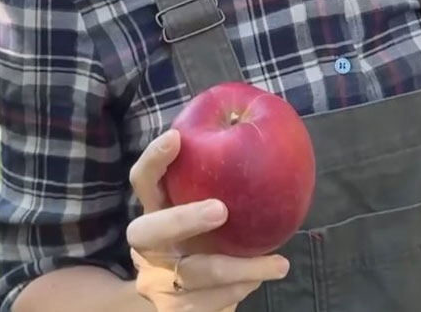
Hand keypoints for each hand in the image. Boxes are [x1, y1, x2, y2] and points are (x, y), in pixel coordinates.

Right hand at [126, 129, 289, 311]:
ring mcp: (159, 279)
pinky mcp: (175, 308)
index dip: (154, 158)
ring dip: (234, 269)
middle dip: (181, 219)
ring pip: (190, 275)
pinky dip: (236, 292)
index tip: (176, 137)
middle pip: (148, 232)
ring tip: (277, 263)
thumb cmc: (203, 231)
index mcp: (154, 209)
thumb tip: (254, 126)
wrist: (174, 294)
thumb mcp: (204, 199)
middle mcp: (150, 244)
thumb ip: (218, 172)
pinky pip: (205, 305)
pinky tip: (262, 276)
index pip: (142, 178)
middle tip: (221, 209)